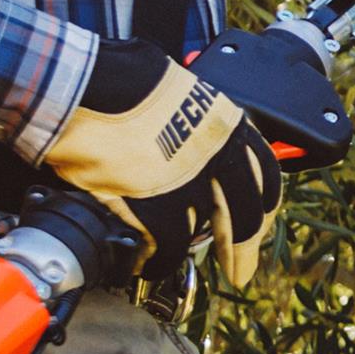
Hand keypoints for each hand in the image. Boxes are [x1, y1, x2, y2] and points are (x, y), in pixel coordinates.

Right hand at [37, 38, 281, 287]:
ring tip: (176, 262)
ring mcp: (188, 183)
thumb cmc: (123, 83)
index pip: (265, 177)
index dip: (263, 209)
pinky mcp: (156, 204)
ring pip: (199, 234)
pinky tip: (150, 263)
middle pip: (243, 216)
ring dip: (189, 254)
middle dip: (242, 249)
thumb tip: (192, 150)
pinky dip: (159, 260)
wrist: (89, 83)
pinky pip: (167, 245)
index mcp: (226, 126)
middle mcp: (216, 157)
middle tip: (239, 270)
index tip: (259, 226)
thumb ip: (195, 127)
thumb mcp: (179, 96)